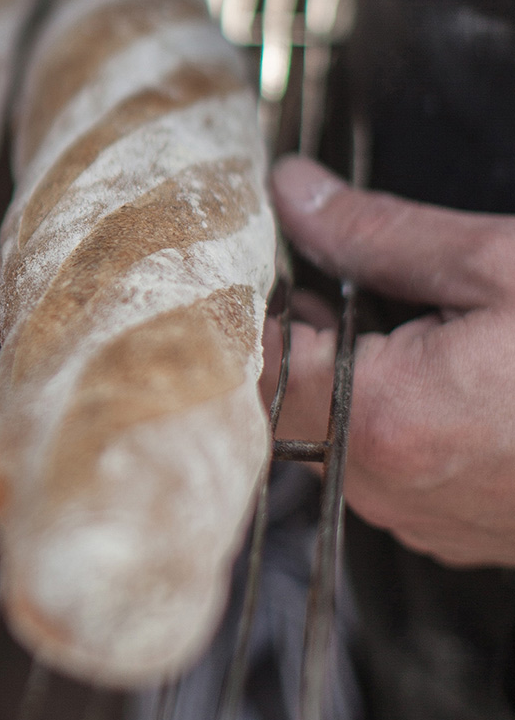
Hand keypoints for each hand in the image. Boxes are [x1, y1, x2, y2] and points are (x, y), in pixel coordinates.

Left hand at [265, 154, 514, 566]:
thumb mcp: (499, 262)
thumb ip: (375, 230)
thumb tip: (290, 190)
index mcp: (386, 422)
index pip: (247, 367)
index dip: (232, 305)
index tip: (235, 255)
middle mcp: (394, 488)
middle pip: (284, 401)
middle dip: (290, 331)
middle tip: (316, 263)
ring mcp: (431, 520)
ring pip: (333, 431)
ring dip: (339, 368)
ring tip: (382, 304)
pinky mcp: (466, 529)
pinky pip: (388, 462)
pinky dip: (386, 408)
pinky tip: (430, 358)